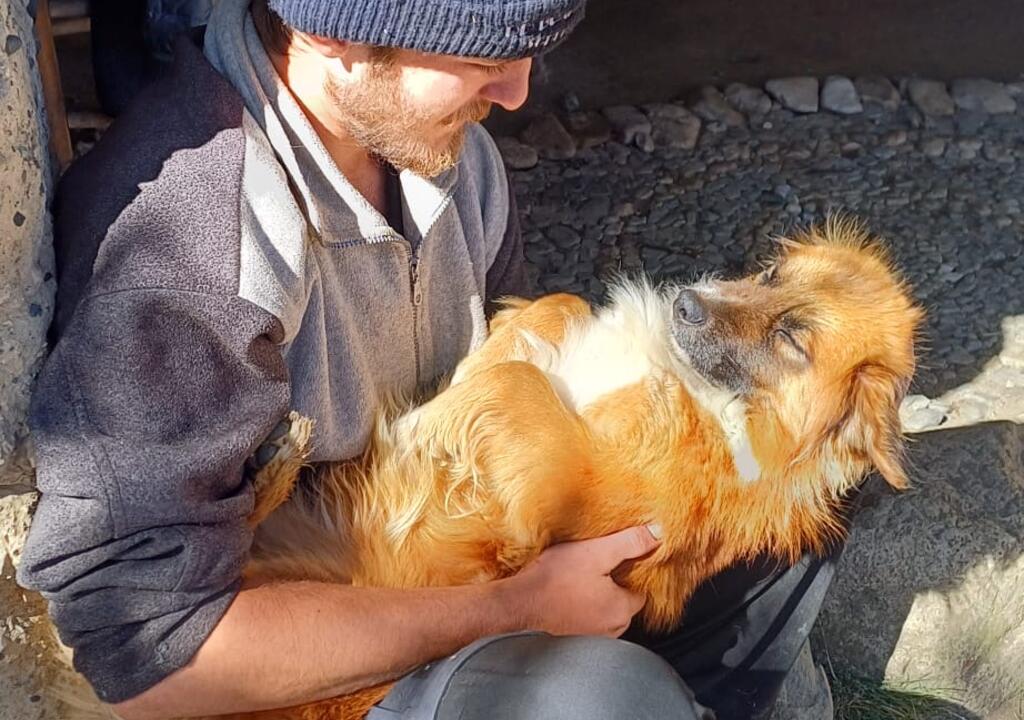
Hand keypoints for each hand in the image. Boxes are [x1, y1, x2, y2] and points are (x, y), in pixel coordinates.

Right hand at [500, 525, 661, 637]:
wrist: (516, 605)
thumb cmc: (554, 580)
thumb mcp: (595, 552)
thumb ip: (630, 542)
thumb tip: (658, 532)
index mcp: (622, 610)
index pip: (640, 591)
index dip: (630, 572)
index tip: (615, 560)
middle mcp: (611, 630)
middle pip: (622, 602)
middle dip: (612, 585)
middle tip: (593, 566)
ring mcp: (591, 638)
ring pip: (603, 612)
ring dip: (594, 597)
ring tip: (577, 579)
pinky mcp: (572, 640)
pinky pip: (585, 619)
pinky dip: (579, 608)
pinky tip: (565, 594)